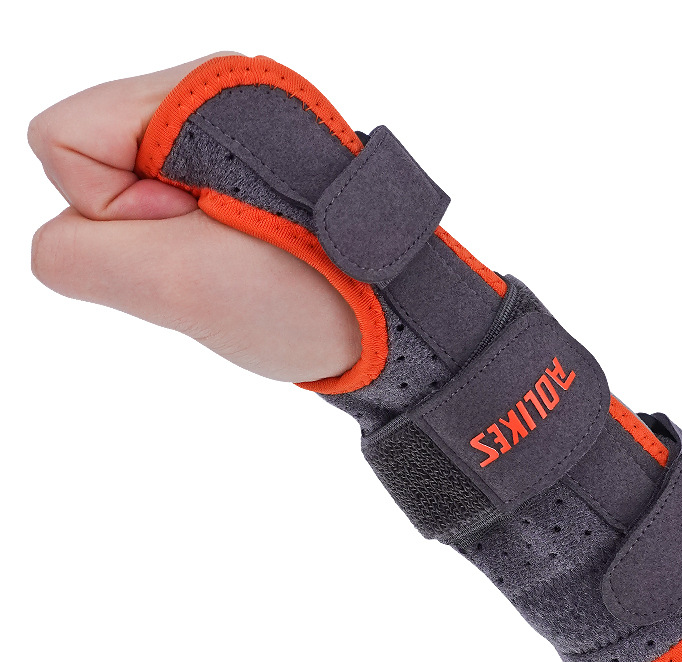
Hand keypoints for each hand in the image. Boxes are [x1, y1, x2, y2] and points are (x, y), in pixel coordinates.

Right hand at [28, 54, 360, 382]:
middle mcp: (216, 95)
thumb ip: (76, 254)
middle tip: (221, 254)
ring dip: (167, 239)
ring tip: (238, 259)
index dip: (113, 211)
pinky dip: (188, 242)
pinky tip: (241, 256)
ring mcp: (230, 131)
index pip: (63, 139)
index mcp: (201, 95)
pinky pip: (165, 203)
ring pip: (128, 184)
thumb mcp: (178, 286)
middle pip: (93, 155)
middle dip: (141, 226)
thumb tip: (69, 237)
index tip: (192, 239)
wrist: (396, 324)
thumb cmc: (306, 305)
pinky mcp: (240, 168)